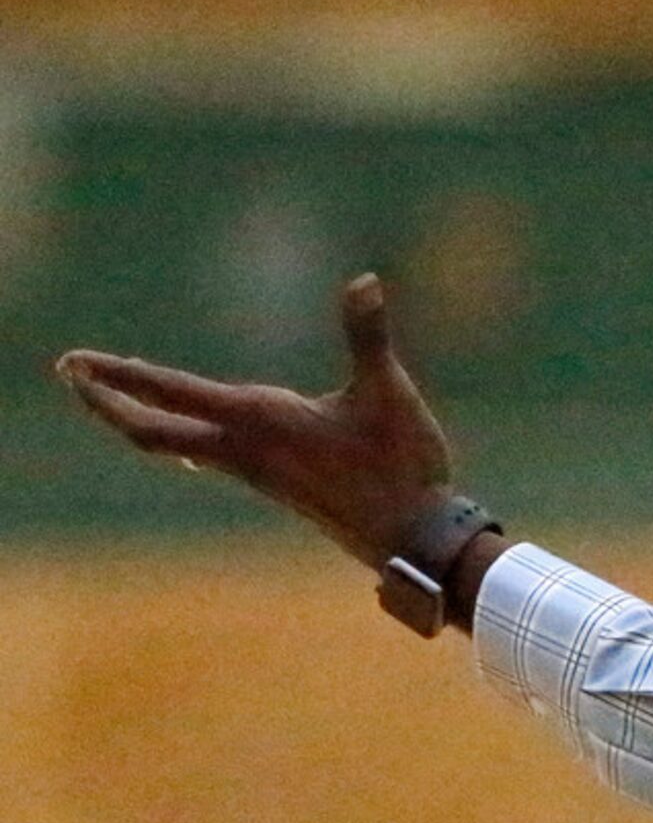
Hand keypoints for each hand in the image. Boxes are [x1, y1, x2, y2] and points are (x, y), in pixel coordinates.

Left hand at [55, 274, 454, 568]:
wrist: (414, 541)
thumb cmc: (402, 466)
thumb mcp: (388, 393)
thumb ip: (368, 336)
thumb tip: (364, 281)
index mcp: (258, 420)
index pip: (168, 392)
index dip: (115, 376)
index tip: (70, 362)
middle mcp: (244, 450)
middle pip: (149, 432)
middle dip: (105, 403)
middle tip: (69, 373)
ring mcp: (258, 473)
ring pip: (174, 446)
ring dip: (137, 419)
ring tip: (115, 395)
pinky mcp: (277, 485)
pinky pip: (207, 457)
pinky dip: (179, 438)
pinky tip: (192, 442)